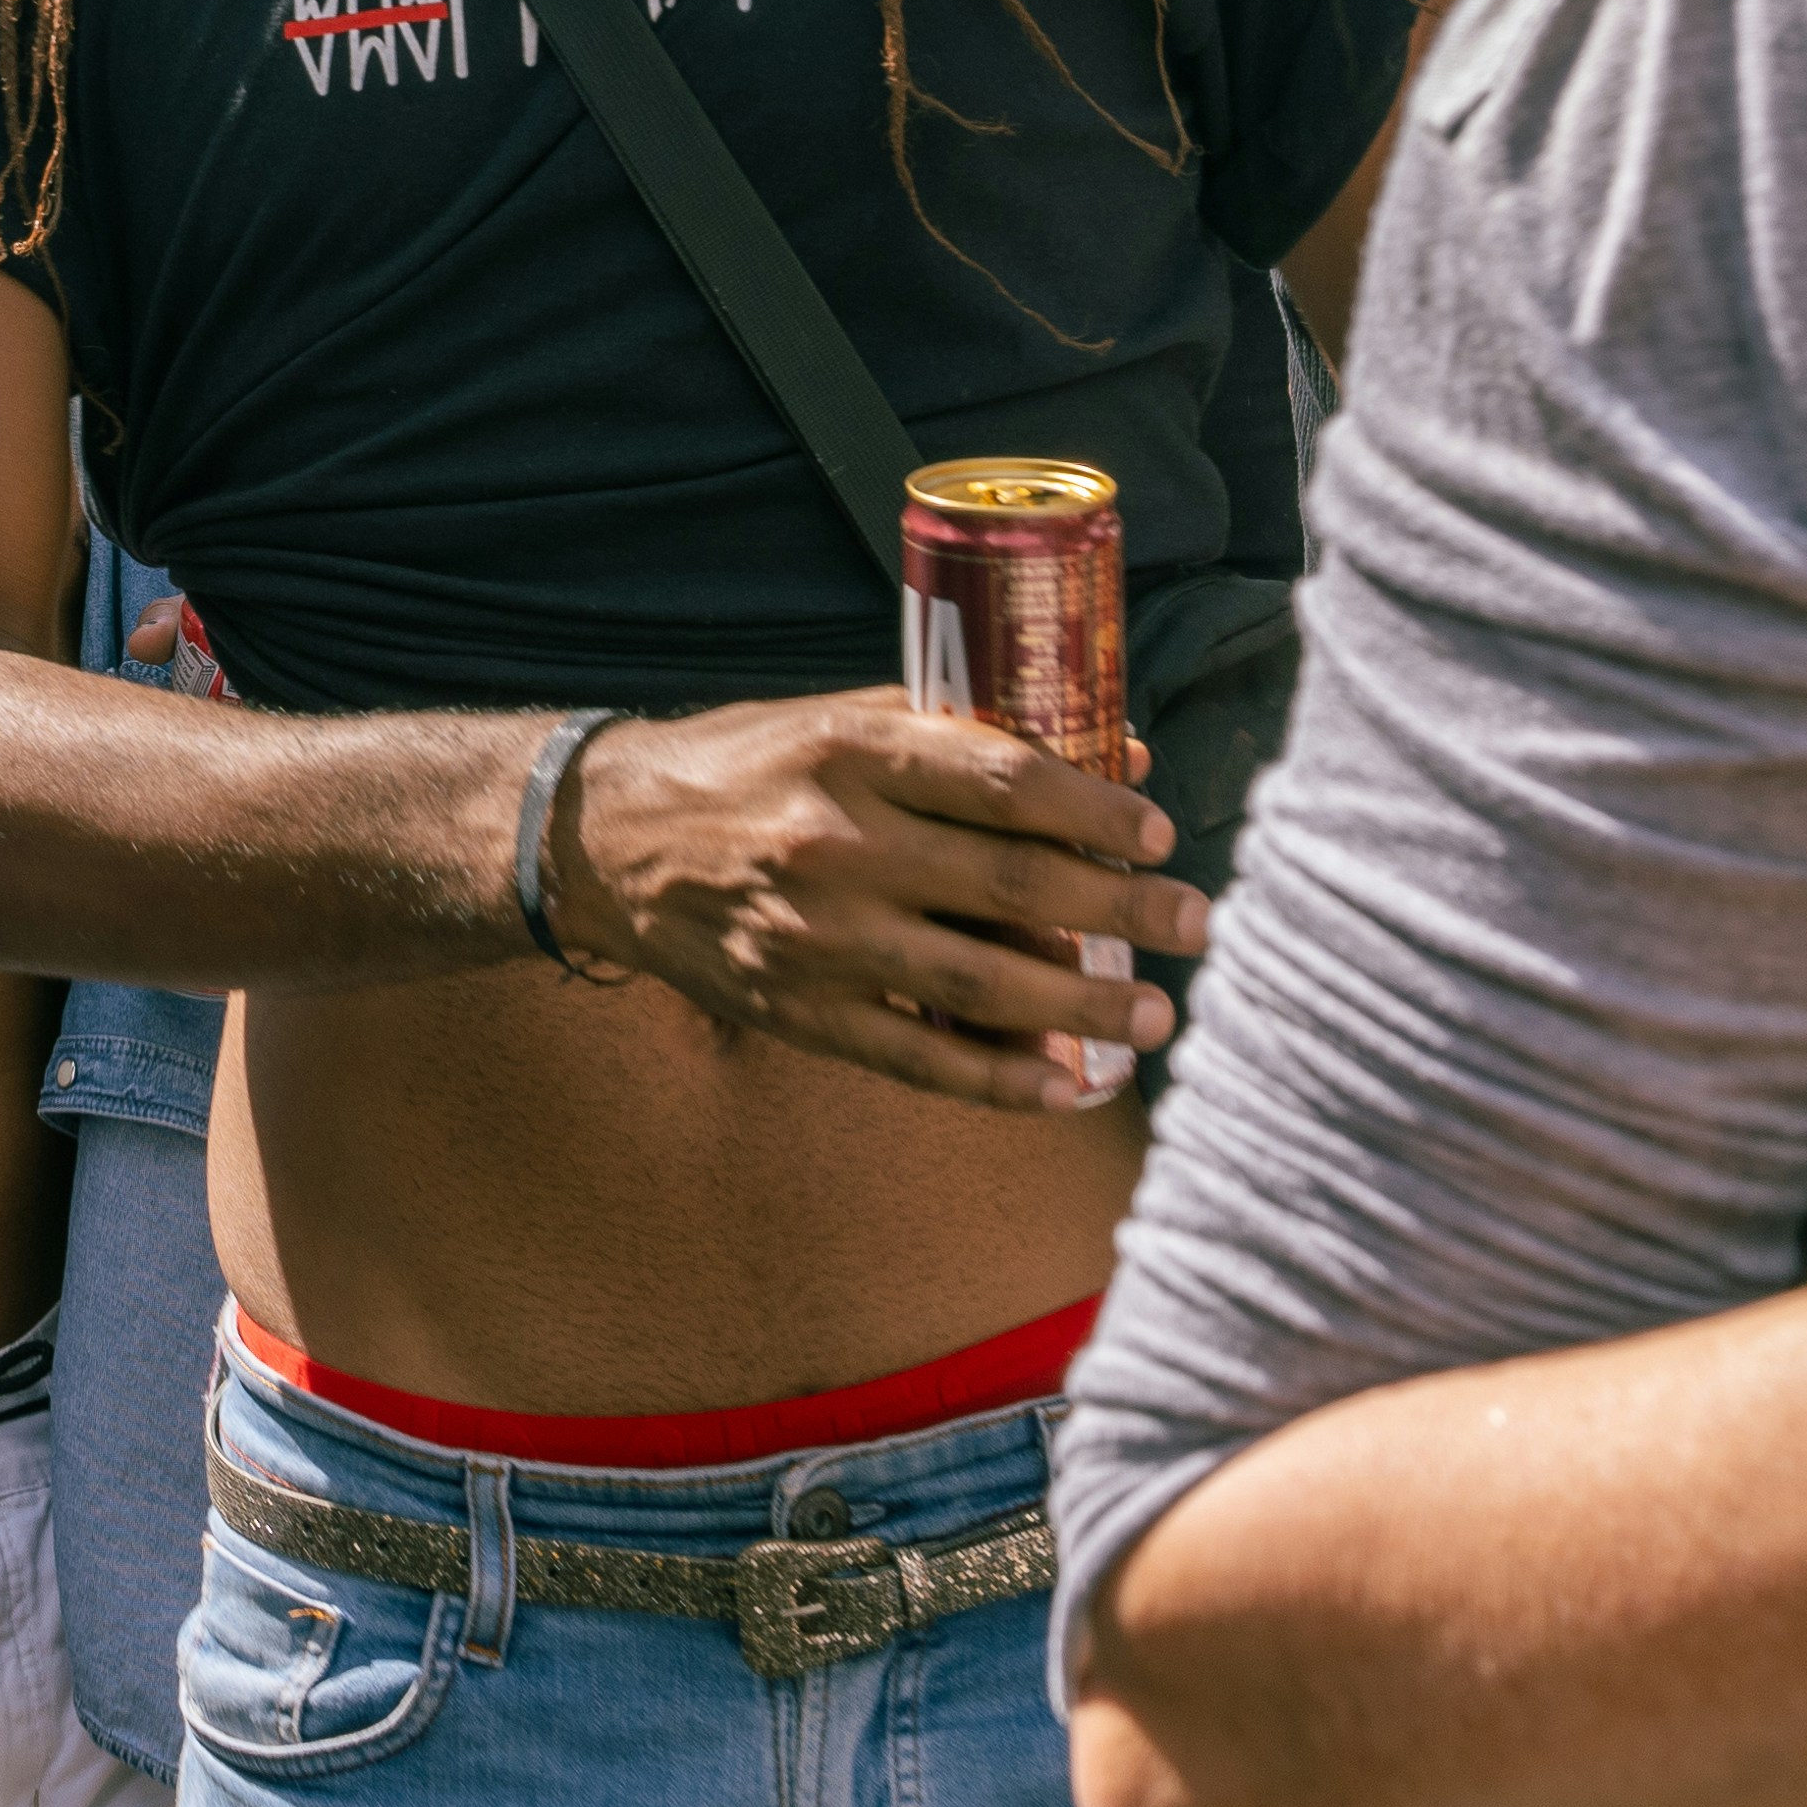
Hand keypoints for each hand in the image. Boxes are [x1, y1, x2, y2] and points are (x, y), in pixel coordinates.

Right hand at [542, 694, 1205, 1114]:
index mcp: (851, 751)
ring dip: (1080, 1006)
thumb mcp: (845, 719)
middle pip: (1010, 886)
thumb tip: (1121, 762)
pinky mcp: (798, 1010)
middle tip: (1195, 923)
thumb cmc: (748, 766)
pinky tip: (1065, 1087)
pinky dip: (997, 1080)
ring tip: (1154, 1017)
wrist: (611, 843)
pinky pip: (915, 1056)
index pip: (1001, 781)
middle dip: (1120, 911)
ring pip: (977, 982)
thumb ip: (971, 739)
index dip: (1092, 813)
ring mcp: (816, 937)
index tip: (1157, 834)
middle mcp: (836, 844)